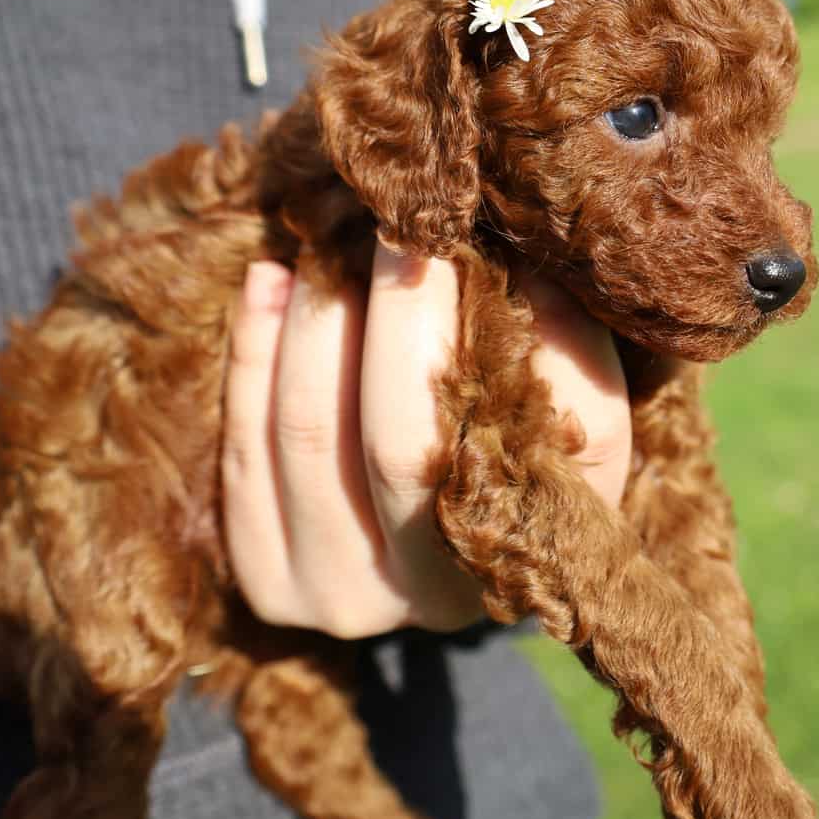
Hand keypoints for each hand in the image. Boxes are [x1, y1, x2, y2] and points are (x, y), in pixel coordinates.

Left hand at [221, 246, 630, 636]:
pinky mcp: (266, 580)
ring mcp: (340, 597)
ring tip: (334, 242)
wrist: (438, 550)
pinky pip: (245, 447)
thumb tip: (522, 259)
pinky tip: (271, 280)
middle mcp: (435, 595)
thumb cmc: (523, 453)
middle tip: (398, 221)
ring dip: (318, 320)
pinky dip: (254, 351)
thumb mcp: (573, 414)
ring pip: (310, 432)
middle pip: (400, 440)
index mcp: (534, 547)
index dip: (492, 331)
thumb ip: (565, 345)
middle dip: (397, 310)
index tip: (472, 236)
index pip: (522, 434)